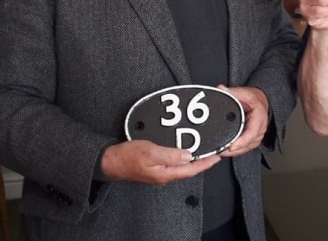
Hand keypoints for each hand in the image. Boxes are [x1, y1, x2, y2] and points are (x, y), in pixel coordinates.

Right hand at [100, 140, 219, 185]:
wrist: (109, 162)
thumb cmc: (127, 157)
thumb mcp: (150, 152)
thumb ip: (170, 154)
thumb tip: (188, 155)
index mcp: (165, 173)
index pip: (191, 169)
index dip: (206, 163)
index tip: (217, 156)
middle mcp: (164, 176)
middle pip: (189, 170)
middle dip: (203, 162)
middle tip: (214, 153)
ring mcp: (159, 173)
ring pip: (182, 167)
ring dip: (193, 160)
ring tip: (203, 152)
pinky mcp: (155, 169)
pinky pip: (173, 164)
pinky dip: (182, 158)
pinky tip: (184, 152)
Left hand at [219, 85, 267, 156]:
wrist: (261, 102)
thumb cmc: (254, 99)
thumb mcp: (244, 93)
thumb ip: (232, 92)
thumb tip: (220, 89)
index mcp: (259, 118)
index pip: (252, 133)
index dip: (242, 141)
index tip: (232, 147)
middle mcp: (260, 129)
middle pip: (248, 144)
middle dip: (234, 150)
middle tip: (219, 151)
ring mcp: (257, 136)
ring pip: (246, 148)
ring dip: (234, 152)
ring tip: (220, 152)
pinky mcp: (252, 140)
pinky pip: (244, 148)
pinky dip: (235, 151)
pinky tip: (225, 152)